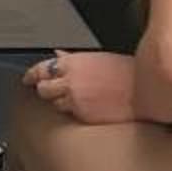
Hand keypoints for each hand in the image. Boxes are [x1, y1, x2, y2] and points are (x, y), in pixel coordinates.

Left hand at [21, 49, 136, 125]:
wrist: (142, 92)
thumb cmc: (126, 73)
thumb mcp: (99, 59)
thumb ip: (74, 59)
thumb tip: (58, 55)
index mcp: (73, 62)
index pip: (42, 68)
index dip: (32, 74)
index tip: (28, 78)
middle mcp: (70, 80)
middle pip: (43, 88)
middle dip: (45, 89)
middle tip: (50, 90)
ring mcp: (75, 99)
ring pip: (54, 103)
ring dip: (59, 102)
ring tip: (72, 99)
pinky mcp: (82, 115)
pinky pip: (69, 114)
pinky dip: (72, 112)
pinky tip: (84, 107)